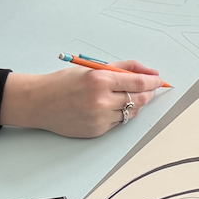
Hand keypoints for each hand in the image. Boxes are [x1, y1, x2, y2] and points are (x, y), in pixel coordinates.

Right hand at [0, 61, 163, 137]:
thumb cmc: (64, 82)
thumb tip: (150, 73)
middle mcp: (101, 100)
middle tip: (149, 89)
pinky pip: (118, 122)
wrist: (38, 102)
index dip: (154, 82)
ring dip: (134, 104)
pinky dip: (119, 114)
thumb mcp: (93, 68)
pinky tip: (109, 107)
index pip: (139, 83)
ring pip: (131, 112)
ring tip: (125, 97)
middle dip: (148, 94)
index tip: (159, 81)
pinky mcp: (97, 130)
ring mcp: (99, 118)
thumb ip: (123, 68)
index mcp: (100, 80)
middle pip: (139, 100)